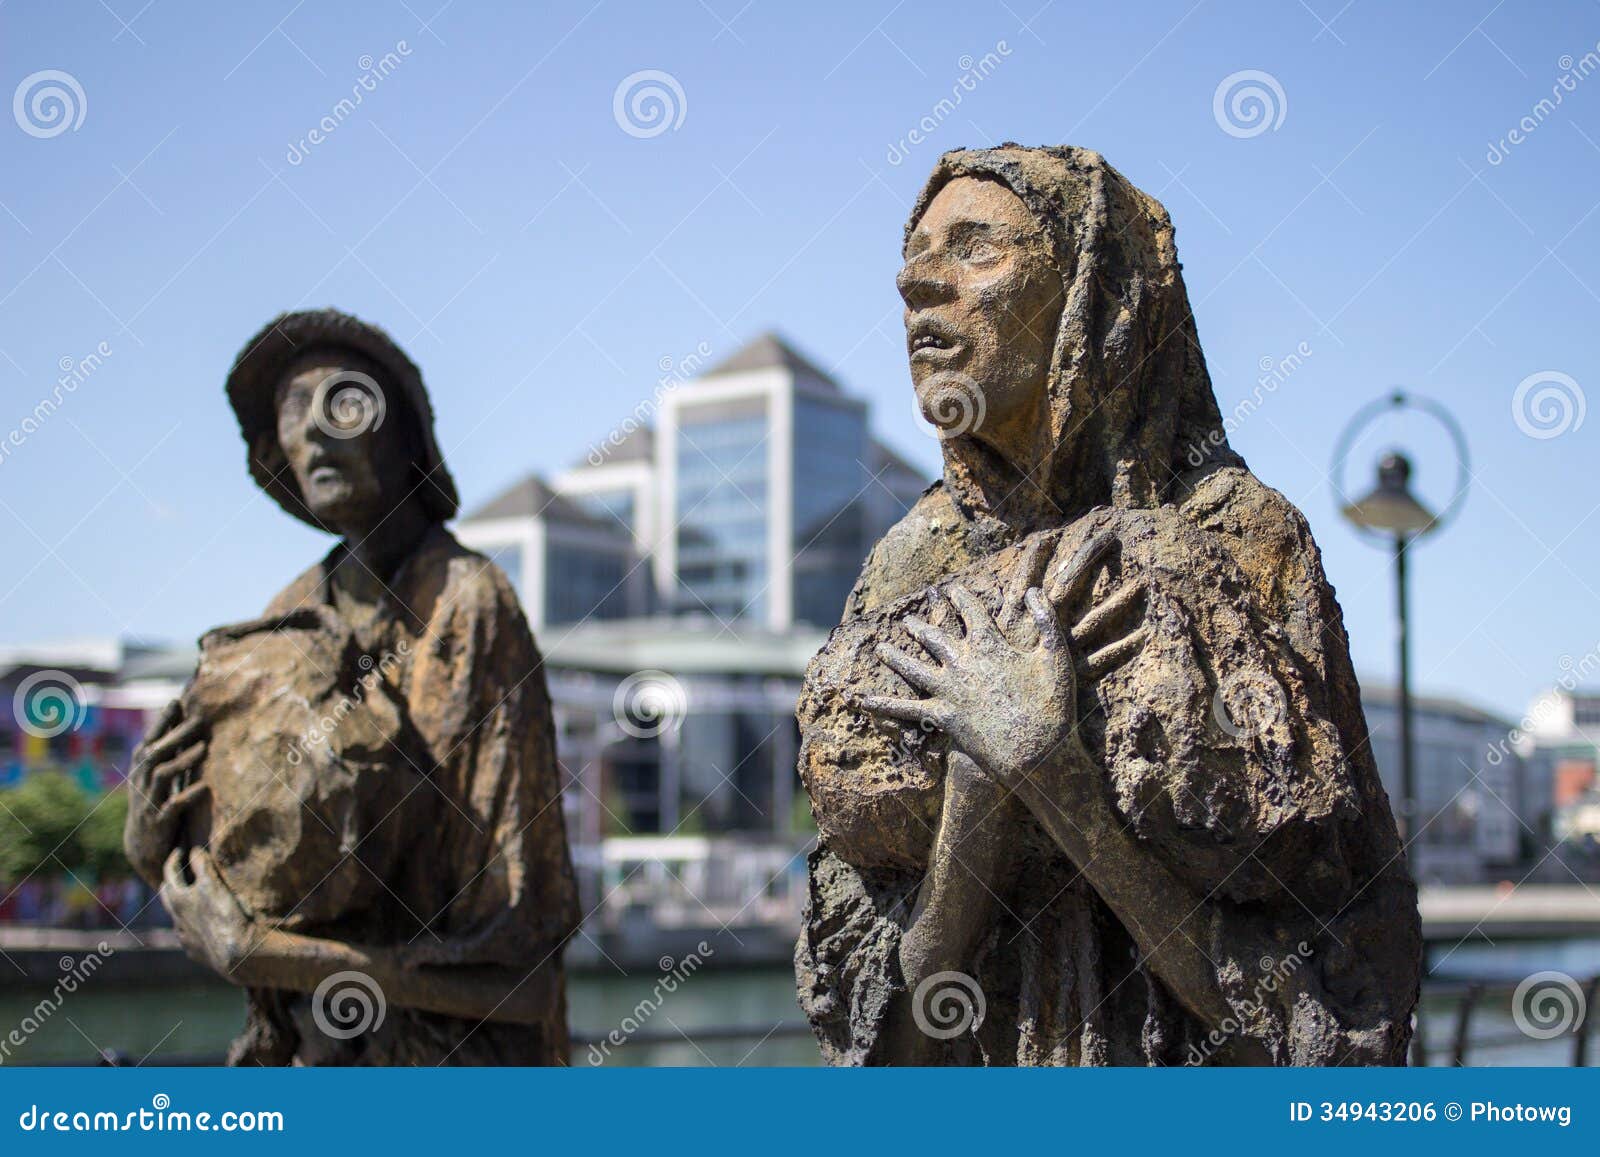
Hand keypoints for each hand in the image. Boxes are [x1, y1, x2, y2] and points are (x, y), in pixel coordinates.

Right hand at [124, 701, 210, 883]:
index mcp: (140, 771)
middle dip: (176, 735)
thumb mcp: (157, 780)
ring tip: (204, 748)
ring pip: (162, 776)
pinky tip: (204, 787)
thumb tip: (183, 723)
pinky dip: (188, 796)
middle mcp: (141, 783)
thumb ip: (166, 755)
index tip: (177, 701)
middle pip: (156, 753)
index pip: (149, 740)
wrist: (143, 850)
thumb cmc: (157, 806)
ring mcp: (149, 802)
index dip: (161, 722)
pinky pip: (172, 806)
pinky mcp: (159, 823)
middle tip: (198, 720)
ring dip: (183, 761)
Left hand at [162, 847, 255, 982]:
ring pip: (177, 916)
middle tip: (178, 873)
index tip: (180, 850)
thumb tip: (194, 850)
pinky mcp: (194, 951)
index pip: (170, 872)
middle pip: (166, 895)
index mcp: (178, 899)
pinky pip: (189, 935)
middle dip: (170, 882)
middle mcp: (176, 918)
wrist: (236, 954)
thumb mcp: (215, 885)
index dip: (174, 858)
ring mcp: (184, 936)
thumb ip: (202, 866)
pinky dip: (193, 925)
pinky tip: (204, 926)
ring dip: (182, 905)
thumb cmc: (226, 915)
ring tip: (193, 899)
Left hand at [860, 532, 1148, 791]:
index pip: (970, 610)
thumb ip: (1046, 620)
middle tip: (909, 620)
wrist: (1036, 754)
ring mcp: (948, 690)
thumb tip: (1033, 591)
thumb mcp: (1056, 657)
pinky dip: (885, 704)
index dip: (960, 597)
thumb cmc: (1052, 706)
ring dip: (896, 657)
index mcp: (989, 644)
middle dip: (920, 626)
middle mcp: (962, 663)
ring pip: (913, 667)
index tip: (951, 590)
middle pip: (934, 636)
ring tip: (881, 649)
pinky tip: (865, 701)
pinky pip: (907, 708)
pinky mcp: (942, 717)